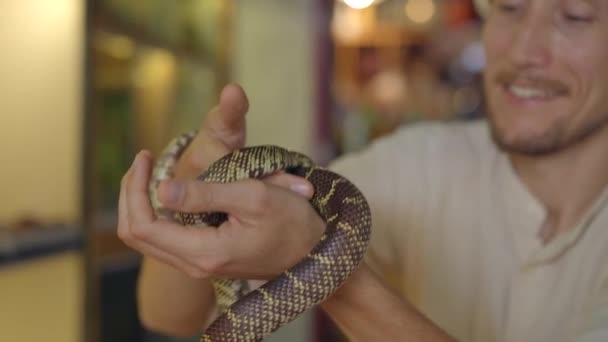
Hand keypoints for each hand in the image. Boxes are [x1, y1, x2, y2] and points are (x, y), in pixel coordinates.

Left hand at [118, 84, 325, 278]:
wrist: (314, 250)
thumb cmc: (292, 221)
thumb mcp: (253, 197)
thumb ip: (205, 194)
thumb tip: (161, 188)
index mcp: (204, 251)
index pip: (142, 226)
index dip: (134, 188)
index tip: (145, 156)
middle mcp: (195, 264)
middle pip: (135, 235)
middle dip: (130, 194)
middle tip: (142, 160)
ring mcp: (199, 264)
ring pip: (147, 239)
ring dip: (140, 203)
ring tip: (149, 170)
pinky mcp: (205, 258)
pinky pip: (164, 239)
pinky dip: (155, 213)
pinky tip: (167, 189)